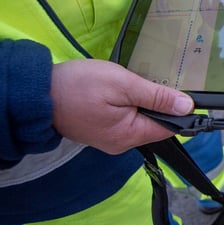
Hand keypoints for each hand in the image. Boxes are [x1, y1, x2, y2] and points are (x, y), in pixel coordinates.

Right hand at [50, 59, 194, 153]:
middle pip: (154, 124)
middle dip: (158, 104)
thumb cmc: (78, 86)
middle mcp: (121, 143)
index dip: (180, 112)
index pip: (169, 128)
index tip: (185, 94)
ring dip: (141, 103)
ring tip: (131, 85)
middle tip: (150, 81)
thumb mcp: (123, 84)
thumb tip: (186, 106)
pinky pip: (123, 119)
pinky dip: (127, 105)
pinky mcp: (99, 131)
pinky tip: (119, 92)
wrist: (37, 93)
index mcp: (130, 135)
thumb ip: (157, 96)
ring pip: (139, 120)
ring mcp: (109, 139)